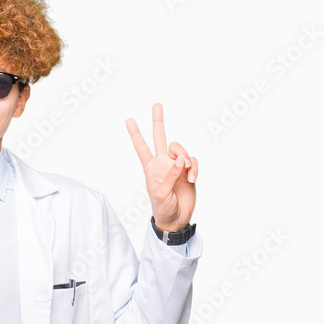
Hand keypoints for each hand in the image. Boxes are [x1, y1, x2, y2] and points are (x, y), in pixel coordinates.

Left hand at [125, 102, 197, 231]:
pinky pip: (193, 161)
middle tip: (157, 105)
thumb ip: (170, 176)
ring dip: (185, 158)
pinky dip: (194, 168)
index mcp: (151, 168)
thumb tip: (180, 160)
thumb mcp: (161, 194)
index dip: (136, 135)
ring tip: (187, 172)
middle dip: (158, 122)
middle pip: (160, 138)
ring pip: (180, 149)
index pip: (142, 148)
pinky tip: (192, 178)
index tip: (129, 120)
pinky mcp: (189, 171)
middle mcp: (163, 164)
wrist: (177, 218)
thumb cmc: (163, 208)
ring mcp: (176, 166)